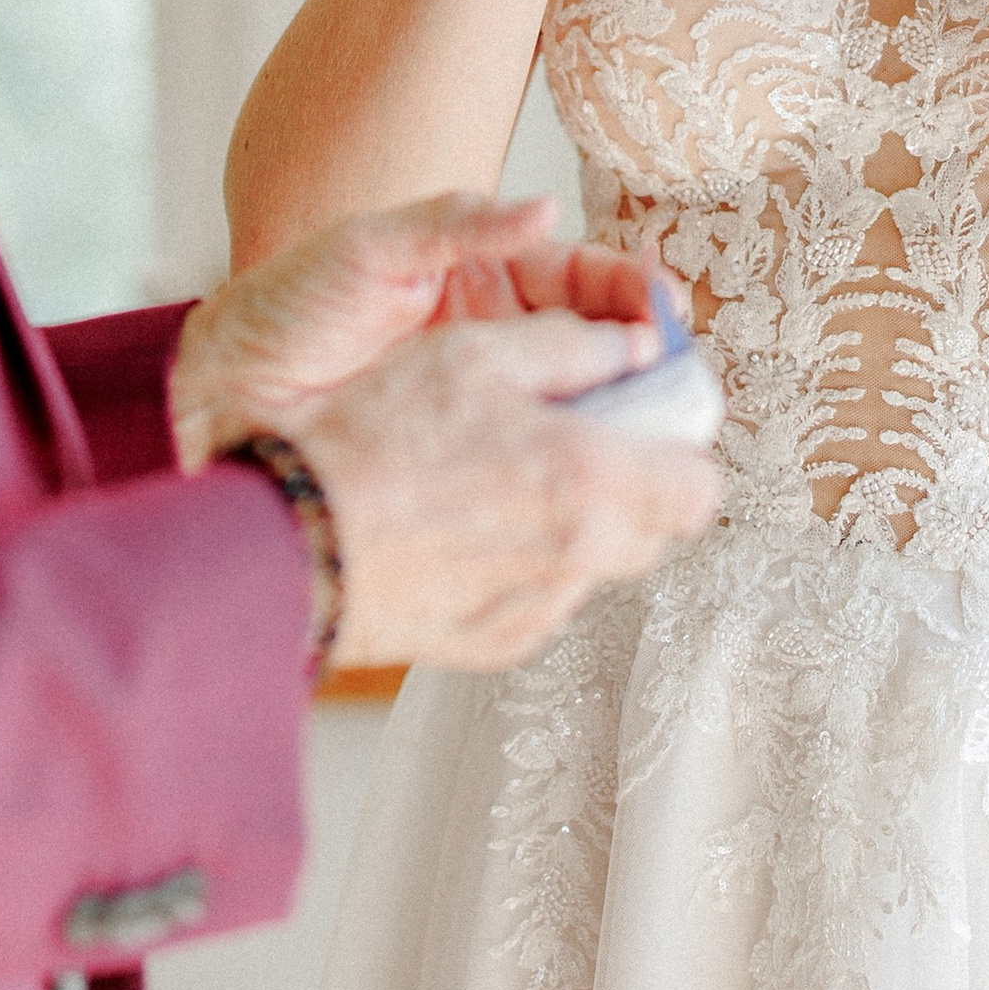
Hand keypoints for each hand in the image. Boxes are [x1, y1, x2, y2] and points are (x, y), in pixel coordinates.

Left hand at [169, 192, 662, 472]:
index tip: (664, 308)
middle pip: (598, 341)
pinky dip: (571, 459)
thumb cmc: (287, 304)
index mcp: (483, 271)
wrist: (225, 393)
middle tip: (680, 377)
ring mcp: (483, 395)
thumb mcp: (368, 247)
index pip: (583, 275)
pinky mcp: (465, 449)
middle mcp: (495, 333)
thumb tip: (539, 206)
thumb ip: (453, 222)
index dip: (631, 288)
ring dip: (621, 412)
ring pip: (576, 401)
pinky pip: (534, 451)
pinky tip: (596, 470)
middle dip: (647, 355)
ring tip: (657, 427)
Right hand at [291, 314, 722, 669]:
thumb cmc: (374, 436)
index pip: (699, 490)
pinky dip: (524, 564)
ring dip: (575, 525)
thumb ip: (574, 346)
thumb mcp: (475, 353)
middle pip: (655, 531)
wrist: (289, 535)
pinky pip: (541, 599)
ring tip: (500, 482)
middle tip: (572, 442)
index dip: (680, 450)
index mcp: (590, 480)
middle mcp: (577, 558)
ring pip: (596, 566)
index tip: (646, 423)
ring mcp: (537, 611)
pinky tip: (464, 527)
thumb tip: (634, 344)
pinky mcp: (495, 645)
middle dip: (630, 485)